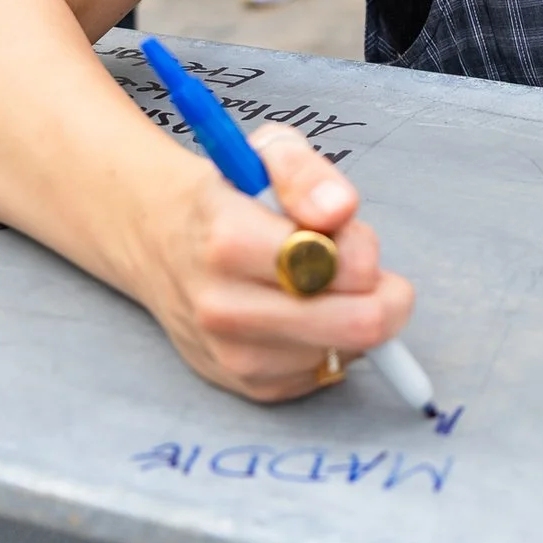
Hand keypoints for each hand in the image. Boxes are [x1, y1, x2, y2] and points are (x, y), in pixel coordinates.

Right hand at [143, 122, 415, 403]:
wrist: (160, 245)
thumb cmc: (230, 197)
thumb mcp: (266, 154)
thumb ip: (307, 173)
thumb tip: (340, 209)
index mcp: (230, 242)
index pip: (340, 267)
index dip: (363, 248)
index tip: (346, 233)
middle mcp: (226, 309)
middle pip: (358, 325)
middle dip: (381, 293)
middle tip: (360, 269)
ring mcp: (235, 356)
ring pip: (349, 350)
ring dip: (354, 316)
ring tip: (322, 287)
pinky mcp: (252, 387)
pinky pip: (329, 371)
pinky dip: (335, 343)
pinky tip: (308, 314)